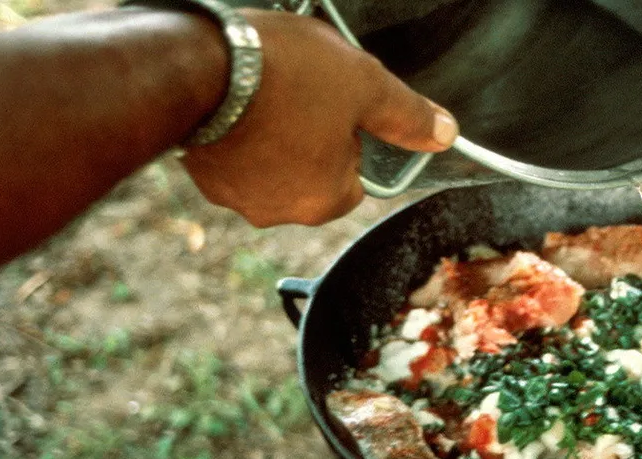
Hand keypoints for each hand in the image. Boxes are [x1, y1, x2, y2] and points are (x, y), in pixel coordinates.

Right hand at [180, 10, 457, 227]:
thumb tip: (445, 134)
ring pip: (269, 163)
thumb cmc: (285, 77)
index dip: (351, 139)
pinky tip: (237, 99)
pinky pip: (232, 154)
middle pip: (311, 172)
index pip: (355, 178)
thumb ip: (407, 116)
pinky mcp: (199, 171)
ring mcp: (232, 195)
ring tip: (267, 92)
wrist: (196, 65)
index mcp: (324, 202)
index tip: (338, 108)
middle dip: (309, 137)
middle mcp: (277, 211)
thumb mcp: (365, 86)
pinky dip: (238, 131)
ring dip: (272, 133)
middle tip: (301, 93)